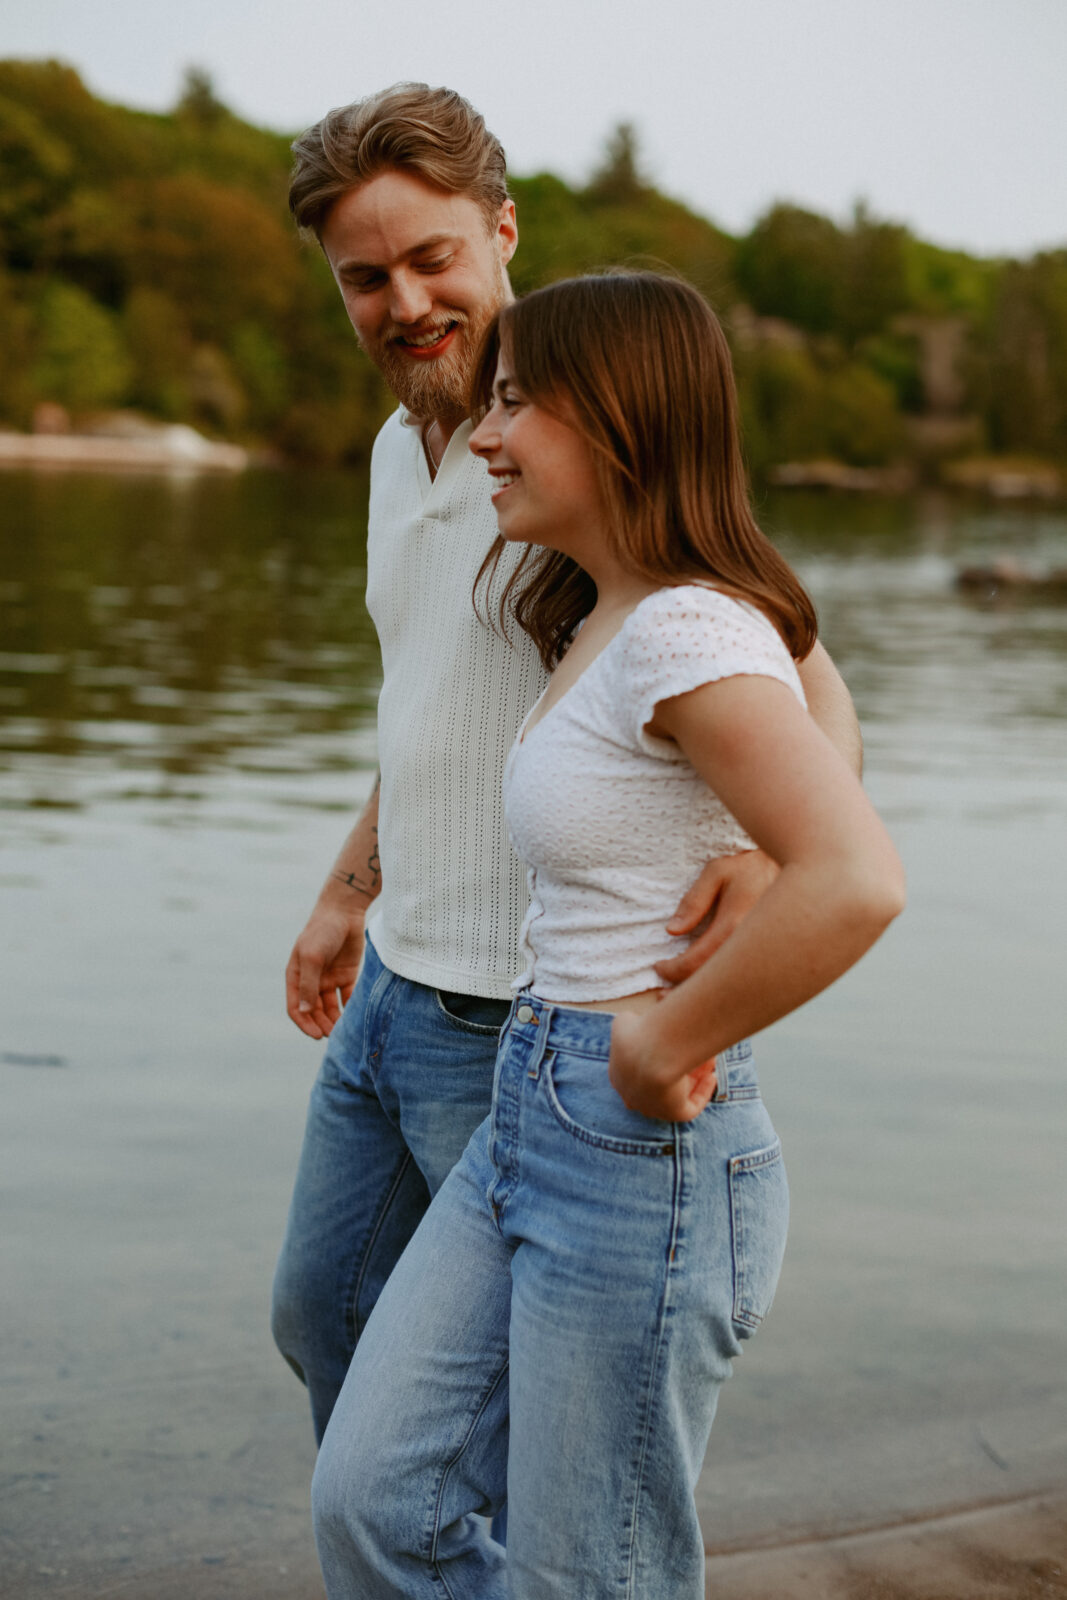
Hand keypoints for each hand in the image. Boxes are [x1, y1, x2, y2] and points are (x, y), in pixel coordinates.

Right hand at [285, 906, 365, 1039]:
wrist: (345, 911)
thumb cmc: (322, 931)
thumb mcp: (312, 957)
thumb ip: (309, 985)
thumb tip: (305, 1012)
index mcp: (296, 976)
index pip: (296, 1007)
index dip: (304, 1023)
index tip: (316, 1035)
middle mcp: (311, 980)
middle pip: (314, 1010)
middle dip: (321, 1024)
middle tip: (333, 1035)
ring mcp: (328, 978)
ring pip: (330, 1007)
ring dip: (334, 1020)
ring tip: (344, 1030)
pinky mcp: (346, 975)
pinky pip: (347, 997)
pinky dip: (349, 1008)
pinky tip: (355, 1016)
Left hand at [608, 1011, 717, 1122]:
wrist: (651, 1052)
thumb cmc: (638, 1034)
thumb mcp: (626, 1022)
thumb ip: (630, 1024)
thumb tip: (637, 1023)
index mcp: (619, 1077)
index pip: (637, 1071)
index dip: (656, 1058)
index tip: (671, 1046)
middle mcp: (633, 1097)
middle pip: (659, 1085)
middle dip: (677, 1068)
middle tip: (693, 1053)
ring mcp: (652, 1107)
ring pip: (676, 1093)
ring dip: (693, 1076)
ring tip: (708, 1059)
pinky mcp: (672, 1114)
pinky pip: (690, 1108)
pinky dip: (702, 1092)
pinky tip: (711, 1076)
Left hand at [654, 850, 779, 986]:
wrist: (800, 874)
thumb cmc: (752, 868)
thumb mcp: (718, 872)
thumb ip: (694, 901)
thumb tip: (673, 930)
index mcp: (734, 924)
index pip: (695, 961)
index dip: (672, 969)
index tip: (658, 967)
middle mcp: (751, 946)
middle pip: (712, 983)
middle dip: (684, 992)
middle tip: (662, 995)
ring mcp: (764, 956)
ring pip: (729, 987)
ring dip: (705, 997)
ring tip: (681, 998)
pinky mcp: (772, 960)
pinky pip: (745, 982)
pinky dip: (725, 991)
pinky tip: (713, 993)